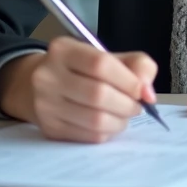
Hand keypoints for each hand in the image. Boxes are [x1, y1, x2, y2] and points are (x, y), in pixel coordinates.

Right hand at [0, 37, 158, 143]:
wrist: (38, 86)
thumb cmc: (82, 70)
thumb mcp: (109, 57)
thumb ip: (137, 66)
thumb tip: (148, 93)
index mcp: (63, 50)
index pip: (100, 64)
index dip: (127, 80)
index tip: (141, 90)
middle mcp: (48, 76)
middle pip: (98, 94)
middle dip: (127, 104)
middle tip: (136, 106)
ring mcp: (45, 104)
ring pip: (94, 120)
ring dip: (119, 121)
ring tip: (124, 115)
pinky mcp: (49, 128)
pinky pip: (88, 136)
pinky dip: (107, 132)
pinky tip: (109, 124)